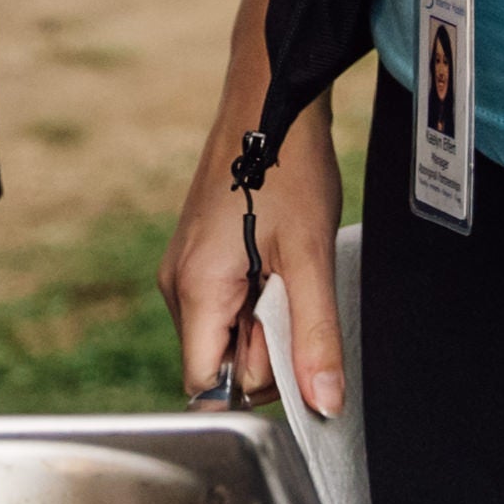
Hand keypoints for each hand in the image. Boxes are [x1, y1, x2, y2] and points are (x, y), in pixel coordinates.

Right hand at [161, 0, 343, 414]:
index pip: (206, 388)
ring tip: (291, 269)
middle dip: (267, 348)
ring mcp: (186, 268)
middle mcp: (178, 285)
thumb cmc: (286, 168)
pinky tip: (281, 259)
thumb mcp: (311, 259)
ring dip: (266, 319)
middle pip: (220, 362)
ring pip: (227, 333)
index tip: (294, 355)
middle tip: (299, 292)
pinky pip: (227, 303)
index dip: (255, 388)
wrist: (271, 99)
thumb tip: (324, 404)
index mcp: (196, 292)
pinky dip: (260, 296)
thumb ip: (315, 338)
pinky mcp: (200, 254)